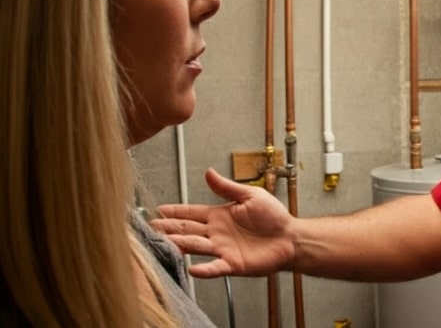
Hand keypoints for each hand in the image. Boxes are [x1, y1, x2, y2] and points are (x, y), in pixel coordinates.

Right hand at [151, 168, 294, 277]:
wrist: (291, 237)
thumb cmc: (274, 217)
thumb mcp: (250, 195)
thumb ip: (227, 187)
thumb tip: (208, 172)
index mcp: (219, 216)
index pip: (191, 213)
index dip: (174, 212)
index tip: (157, 210)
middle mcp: (216, 233)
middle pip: (187, 230)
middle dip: (168, 228)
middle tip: (149, 228)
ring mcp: (222, 249)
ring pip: (195, 246)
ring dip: (178, 245)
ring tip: (161, 244)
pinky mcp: (233, 264)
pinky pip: (215, 267)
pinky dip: (204, 269)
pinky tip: (192, 269)